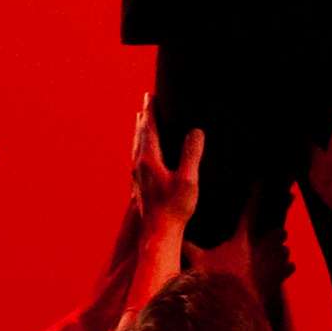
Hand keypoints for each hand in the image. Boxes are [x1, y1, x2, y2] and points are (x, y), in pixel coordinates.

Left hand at [131, 99, 204, 232]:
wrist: (158, 234)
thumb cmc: (174, 209)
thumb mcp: (188, 180)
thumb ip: (191, 154)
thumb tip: (195, 131)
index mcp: (149, 159)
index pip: (149, 128)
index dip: (150, 111)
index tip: (150, 96)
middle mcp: (139, 166)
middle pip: (140, 135)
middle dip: (143, 118)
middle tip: (145, 103)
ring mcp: (137, 177)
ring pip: (136, 147)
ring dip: (140, 132)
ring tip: (142, 122)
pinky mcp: (139, 187)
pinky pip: (137, 160)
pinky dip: (140, 148)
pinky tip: (144, 155)